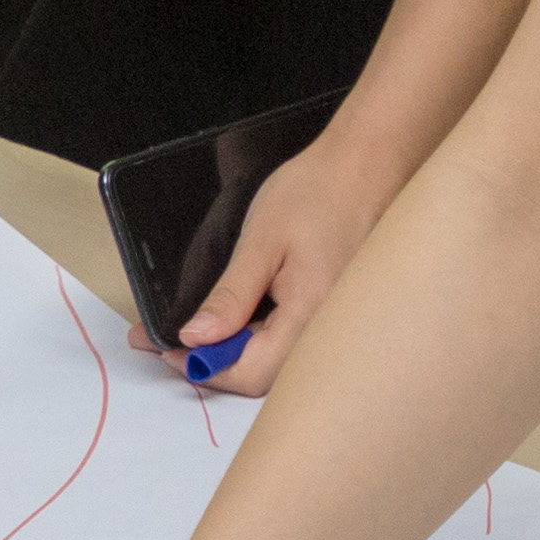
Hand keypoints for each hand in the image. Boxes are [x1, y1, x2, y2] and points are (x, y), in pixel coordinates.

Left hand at [153, 132, 397, 397]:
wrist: (369, 164)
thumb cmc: (317, 192)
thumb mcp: (261, 241)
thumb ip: (230, 297)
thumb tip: (195, 339)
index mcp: (310, 316)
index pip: (250, 373)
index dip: (205, 368)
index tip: (170, 350)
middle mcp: (329, 331)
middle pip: (267, 376)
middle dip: (219, 364)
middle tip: (181, 339)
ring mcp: (337, 323)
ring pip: (282, 362)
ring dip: (241, 350)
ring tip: (208, 324)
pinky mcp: (338, 311)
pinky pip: (297, 341)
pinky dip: (264, 335)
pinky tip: (245, 314)